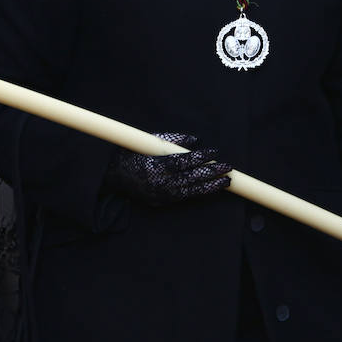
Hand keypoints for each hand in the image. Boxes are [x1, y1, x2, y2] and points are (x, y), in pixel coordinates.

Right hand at [105, 132, 232, 205]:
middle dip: (212, 173)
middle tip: (228, 167)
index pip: (185, 162)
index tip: (215, 152)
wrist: (113, 177)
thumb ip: (174, 140)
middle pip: (192, 178)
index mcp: (157, 166)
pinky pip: (185, 197)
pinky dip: (199, 192)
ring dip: (211, 186)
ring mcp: (161, 194)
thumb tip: (195, 140)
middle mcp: (160, 182)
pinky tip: (211, 188)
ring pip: (192, 191)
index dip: (202, 157)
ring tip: (226, 181)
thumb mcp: (151, 141)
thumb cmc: (133, 154)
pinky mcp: (162, 202)